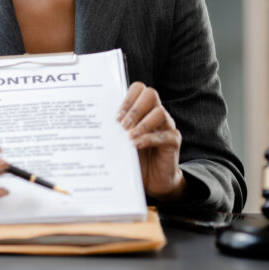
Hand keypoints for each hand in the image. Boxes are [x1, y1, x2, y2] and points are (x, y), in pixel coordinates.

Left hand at [118, 82, 185, 200]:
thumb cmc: (134, 157)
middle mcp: (156, 113)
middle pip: (150, 94)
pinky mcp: (173, 141)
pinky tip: (137, 145)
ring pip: (160, 112)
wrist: (151, 180)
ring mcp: (167, 126)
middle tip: (122, 125)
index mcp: (143, 109)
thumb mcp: (121, 140)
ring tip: (129, 137)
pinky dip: (148, 139)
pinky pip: (164, 135)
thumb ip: (114, 129)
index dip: (127, 99)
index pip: (138, 89)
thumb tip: (95, 122)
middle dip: (134, 108)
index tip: (116, 116)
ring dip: (142, 124)